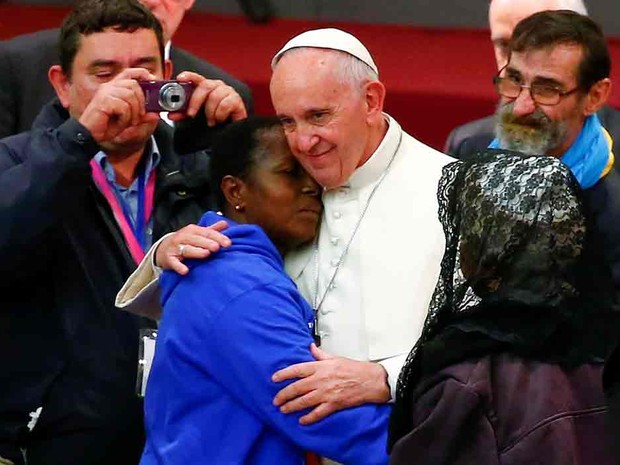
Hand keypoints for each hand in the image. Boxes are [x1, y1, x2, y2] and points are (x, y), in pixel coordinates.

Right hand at [78, 68, 159, 142]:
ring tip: (128, 122)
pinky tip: (119, 122)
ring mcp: (105, 93)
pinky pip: (124, 107)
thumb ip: (142, 116)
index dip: (142, 74)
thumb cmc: (106, 126)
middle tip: (139, 116)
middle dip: (141, 102)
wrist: (90, 134)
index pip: (129, 72)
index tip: (152, 79)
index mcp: (114, 87)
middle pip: (134, 85)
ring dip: (134, 112)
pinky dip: (126, 118)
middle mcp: (109, 87)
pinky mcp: (103, 101)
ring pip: (130, 96)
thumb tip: (155, 114)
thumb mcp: (129, 120)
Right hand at [154, 221, 230, 274]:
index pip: (207, 233)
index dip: (218, 237)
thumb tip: (226, 224)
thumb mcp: (198, 234)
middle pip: (197, 240)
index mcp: (192, 230)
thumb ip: (212, 230)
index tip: (228, 243)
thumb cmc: (185, 241)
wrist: (163, 249)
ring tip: (206, 254)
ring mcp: (175, 248)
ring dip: (196, 251)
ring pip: (187, 249)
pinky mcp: (169, 259)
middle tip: (217, 247)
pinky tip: (185, 271)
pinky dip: (179, 267)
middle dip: (208, 243)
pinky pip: (174, 263)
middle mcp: (184, 237)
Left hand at [169, 71, 246, 125]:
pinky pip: (225, 104)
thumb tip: (171, 114)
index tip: (180, 78)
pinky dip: (219, 114)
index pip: (196, 77)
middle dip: (195, 101)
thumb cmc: (213, 119)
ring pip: (215, 96)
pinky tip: (220, 120)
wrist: (230, 131)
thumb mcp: (196, 116)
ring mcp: (228, 92)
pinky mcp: (236, 100)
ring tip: (210, 121)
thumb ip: (183, 113)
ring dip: (210, 112)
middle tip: (191, 114)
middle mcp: (217, 86)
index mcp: (206, 87)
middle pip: (205, 86)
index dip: (188, 76)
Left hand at [271, 344, 390, 424]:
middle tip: (276, 400)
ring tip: (283, 410)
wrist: (370, 380)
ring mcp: (326, 393)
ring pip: (304, 401)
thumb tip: (311, 347)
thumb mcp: (335, 357)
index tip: (274, 378)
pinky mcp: (334, 404)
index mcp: (320, 367)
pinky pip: (318, 413)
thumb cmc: (354, 368)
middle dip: (284, 395)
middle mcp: (321, 380)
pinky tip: (302, 420)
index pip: (297, 369)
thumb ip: (320, 354)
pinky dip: (309, 418)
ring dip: (292, 406)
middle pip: (297, 388)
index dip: (284, 374)